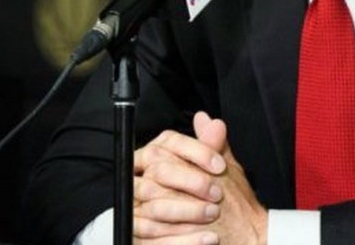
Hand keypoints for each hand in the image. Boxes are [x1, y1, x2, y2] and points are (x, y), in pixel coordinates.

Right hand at [132, 112, 266, 244]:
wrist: (216, 231)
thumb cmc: (209, 197)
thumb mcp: (216, 170)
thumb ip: (213, 147)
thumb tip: (212, 122)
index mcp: (156, 157)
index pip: (168, 143)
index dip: (197, 152)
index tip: (220, 165)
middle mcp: (140, 179)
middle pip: (159, 173)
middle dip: (193, 183)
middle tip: (218, 194)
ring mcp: (134, 207)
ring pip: (155, 206)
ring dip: (189, 212)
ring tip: (214, 214)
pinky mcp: (135, 234)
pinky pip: (153, 237)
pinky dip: (183, 240)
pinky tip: (208, 238)